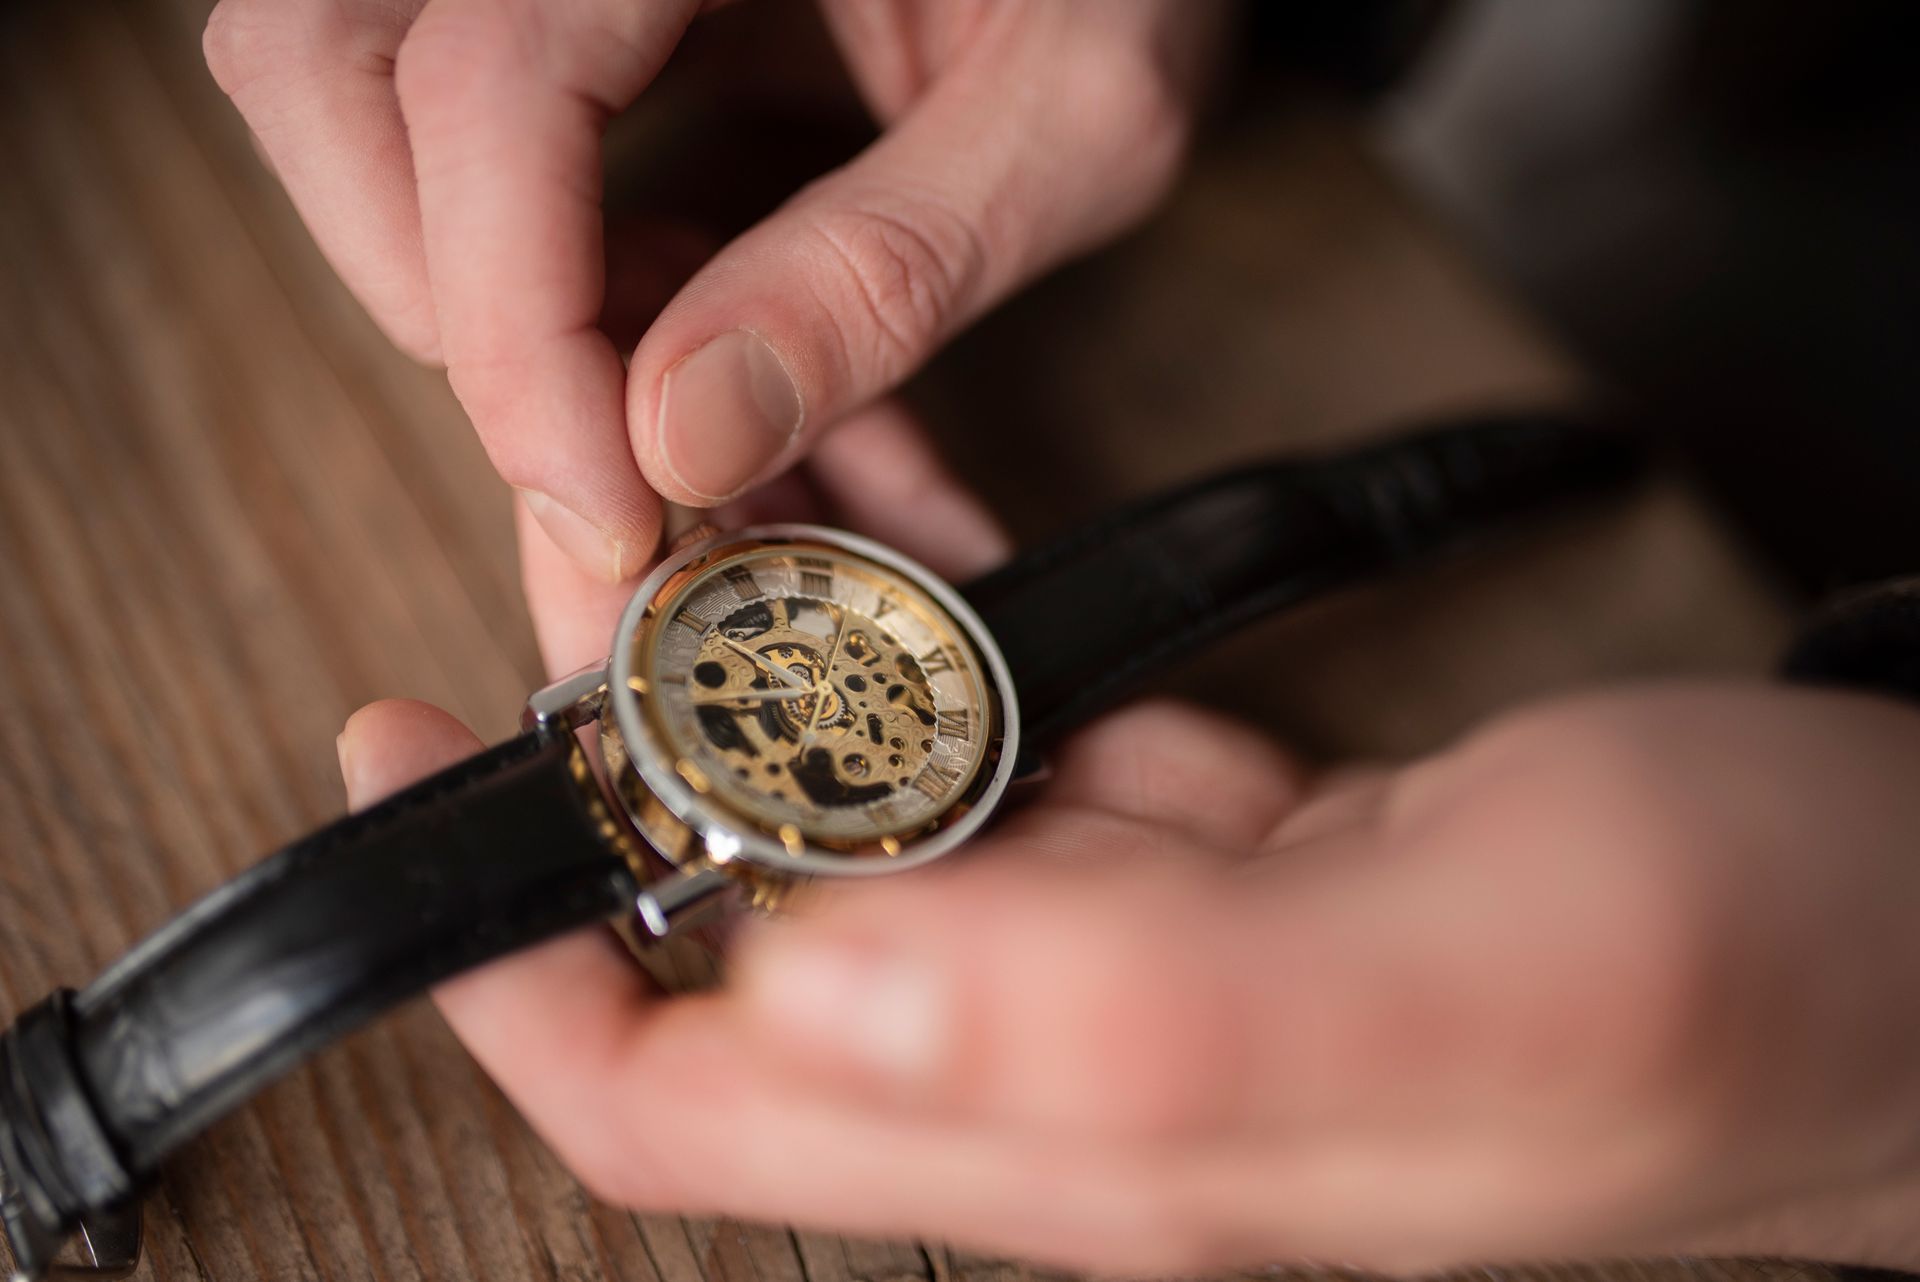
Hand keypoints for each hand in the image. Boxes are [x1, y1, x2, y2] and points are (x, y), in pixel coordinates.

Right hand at [203, 0, 1226, 579]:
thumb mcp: (1076, 107)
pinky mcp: (618, 50)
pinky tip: (752, 451)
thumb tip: (685, 440)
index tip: (607, 508)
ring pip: (393, 135)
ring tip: (690, 488)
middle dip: (447, 314)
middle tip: (596, 480)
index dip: (515, 324)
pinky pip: (537, 194)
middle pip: (339, 77)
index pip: (487, 84)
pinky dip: (612, 345)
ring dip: (514, 343)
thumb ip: (890, 264)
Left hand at [338, 673, 1919, 1274]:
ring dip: (762, 666)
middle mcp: (1082, 1058)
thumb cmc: (1767, 993)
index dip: (519, 958)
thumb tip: (835, 991)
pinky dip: (928, 625)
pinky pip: (1001, 743)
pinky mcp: (1220, 862)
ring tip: (715, 506)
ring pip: (860, 821)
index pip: (694, 1095)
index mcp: (1095, 1126)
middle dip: (624, 746)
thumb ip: (1153, 1021)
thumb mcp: (1486, 982)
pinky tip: (907, 522)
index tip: (422, 767)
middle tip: (592, 554)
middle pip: (740, 932)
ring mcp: (1144, 952)